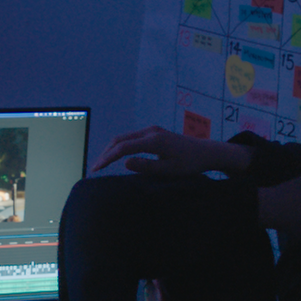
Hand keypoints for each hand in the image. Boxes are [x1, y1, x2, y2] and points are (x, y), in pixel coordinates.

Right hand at [90, 125, 252, 174]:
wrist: (205, 152)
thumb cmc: (190, 164)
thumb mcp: (170, 170)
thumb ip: (147, 166)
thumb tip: (125, 162)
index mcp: (154, 141)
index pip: (123, 148)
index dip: (107, 158)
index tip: (96, 169)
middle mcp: (150, 132)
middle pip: (119, 139)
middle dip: (105, 153)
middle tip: (95, 168)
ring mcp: (151, 130)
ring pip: (124, 137)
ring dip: (111, 149)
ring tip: (101, 164)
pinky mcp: (153, 133)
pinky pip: (131, 138)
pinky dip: (119, 146)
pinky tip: (115, 157)